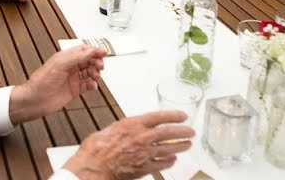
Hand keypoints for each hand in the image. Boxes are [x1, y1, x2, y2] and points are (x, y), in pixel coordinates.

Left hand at [8, 45, 105, 124]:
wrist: (35, 101)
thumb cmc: (41, 82)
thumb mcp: (59, 65)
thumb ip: (76, 58)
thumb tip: (90, 51)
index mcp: (65, 57)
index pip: (83, 50)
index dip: (94, 50)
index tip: (103, 52)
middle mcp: (69, 67)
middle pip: (88, 60)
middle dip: (96, 62)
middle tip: (100, 66)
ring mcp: (72, 78)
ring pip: (89, 72)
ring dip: (95, 73)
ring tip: (96, 76)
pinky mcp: (73, 90)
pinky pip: (87, 85)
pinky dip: (92, 85)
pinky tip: (92, 85)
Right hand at [62, 111, 193, 179]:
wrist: (93, 167)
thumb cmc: (96, 148)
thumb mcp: (111, 129)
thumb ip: (125, 128)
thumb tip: (130, 128)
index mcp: (132, 124)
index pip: (158, 117)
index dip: (173, 115)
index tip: (182, 116)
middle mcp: (141, 137)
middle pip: (168, 132)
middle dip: (182, 131)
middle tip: (191, 131)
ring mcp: (144, 153)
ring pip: (168, 148)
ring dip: (180, 146)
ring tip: (187, 145)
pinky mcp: (144, 168)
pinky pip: (161, 164)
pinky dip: (169, 161)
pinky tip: (173, 160)